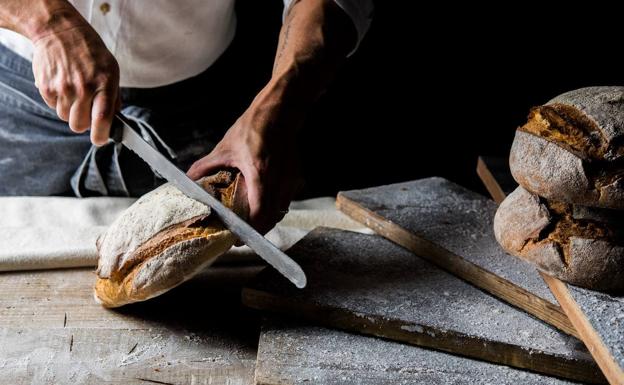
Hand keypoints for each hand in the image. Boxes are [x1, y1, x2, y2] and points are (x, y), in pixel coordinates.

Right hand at [32, 22, 119, 144]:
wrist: (60, 32)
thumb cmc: (90, 52)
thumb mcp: (111, 70)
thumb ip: (114, 96)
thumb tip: (115, 119)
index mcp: (104, 84)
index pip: (102, 119)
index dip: (101, 135)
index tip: (100, 139)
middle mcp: (83, 88)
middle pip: (79, 125)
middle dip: (84, 124)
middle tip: (86, 112)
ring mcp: (63, 88)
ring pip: (65, 118)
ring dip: (70, 112)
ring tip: (75, 93)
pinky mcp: (46, 87)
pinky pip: (53, 106)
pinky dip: (58, 101)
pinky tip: (63, 85)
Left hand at [187, 98, 301, 234]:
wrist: (280, 112)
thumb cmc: (254, 127)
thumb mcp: (226, 147)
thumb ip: (206, 166)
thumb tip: (188, 179)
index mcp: (260, 173)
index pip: (260, 213)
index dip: (250, 231)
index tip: (238, 239)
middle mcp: (279, 180)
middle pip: (272, 218)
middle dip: (257, 230)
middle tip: (241, 235)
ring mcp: (291, 179)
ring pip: (280, 211)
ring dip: (267, 220)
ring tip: (251, 223)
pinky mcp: (296, 177)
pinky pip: (285, 201)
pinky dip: (274, 208)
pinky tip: (262, 205)